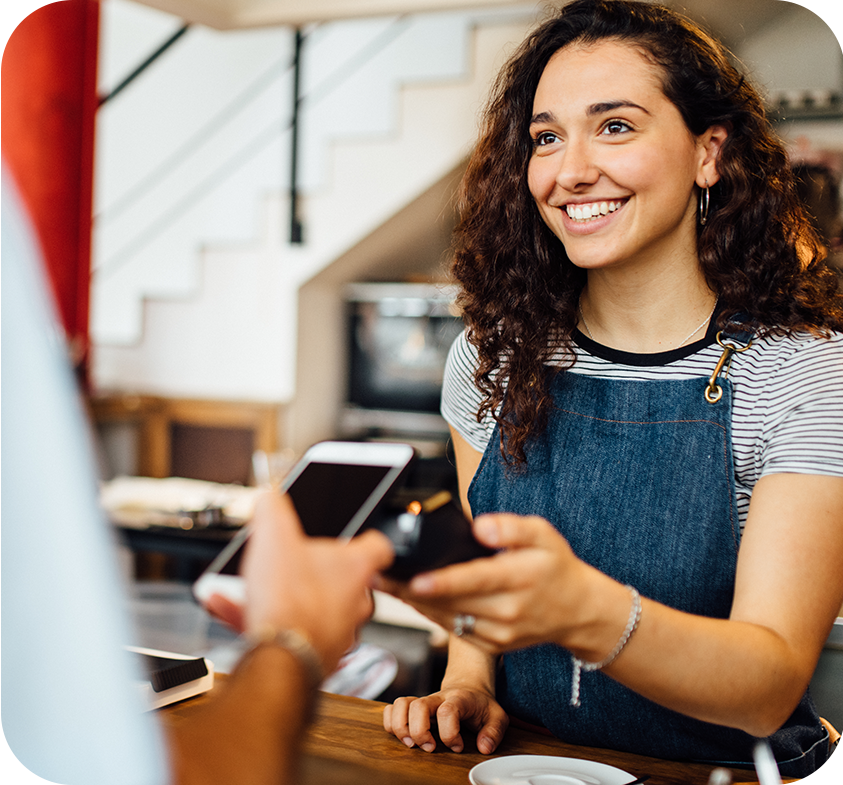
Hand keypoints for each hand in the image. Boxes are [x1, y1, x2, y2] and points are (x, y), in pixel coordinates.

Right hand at [211, 491, 394, 674]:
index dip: (365, 538)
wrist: (279, 658)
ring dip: (281, 594)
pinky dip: (261, 618)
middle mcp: (355, 601)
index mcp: (356, 567)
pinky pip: (289, 630)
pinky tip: (229, 607)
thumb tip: (269, 498)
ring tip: (250, 586)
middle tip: (288, 561)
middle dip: (312, 569)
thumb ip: (273, 510)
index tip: (353, 536)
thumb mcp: (274, 537)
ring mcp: (338, 631)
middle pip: (342, 578)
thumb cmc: (289, 600)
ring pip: (310, 606)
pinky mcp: (316, 656)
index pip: (378, 546)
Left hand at [378, 512, 597, 653]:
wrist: (578, 611)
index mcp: (519, 579)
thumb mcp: (544, 534)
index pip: (475, 581)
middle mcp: (508, 611)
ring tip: (383, 584)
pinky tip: (410, 599)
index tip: (415, 579)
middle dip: (410, 590)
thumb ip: (512, 527)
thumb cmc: (556, 567)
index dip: (443, 582)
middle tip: (377, 574)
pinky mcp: (492, 646)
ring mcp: (499, 633)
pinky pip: (454, 630)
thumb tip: (480, 527)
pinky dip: (430, 615)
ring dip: (413, 604)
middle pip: (452, 603)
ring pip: (447, 620)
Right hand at [383, 686, 508, 754]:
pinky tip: (403, 735)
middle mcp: (437, 698)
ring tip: (411, 743)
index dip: (450, 733)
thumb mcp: (497, 716)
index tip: (458, 746)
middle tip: (430, 747)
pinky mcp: (412, 707)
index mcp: (459, 699)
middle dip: (419, 732)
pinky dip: (390, 722)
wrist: (468, 686)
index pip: (448, 711)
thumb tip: (483, 747)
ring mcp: (423, 702)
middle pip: (418, 706)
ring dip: (400, 727)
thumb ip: (494, 731)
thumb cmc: (480, 705)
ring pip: (400, 703)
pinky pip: (392, 708)